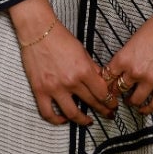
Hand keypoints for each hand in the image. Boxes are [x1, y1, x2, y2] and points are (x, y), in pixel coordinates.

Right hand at [9, 0, 117, 125]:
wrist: (38, 32)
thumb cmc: (60, 38)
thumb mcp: (82, 51)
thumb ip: (92, 68)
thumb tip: (101, 80)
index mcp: (83, 70)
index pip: (102, 92)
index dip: (110, 101)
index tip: (113, 104)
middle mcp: (70, 81)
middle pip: (91, 102)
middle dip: (103, 110)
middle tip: (108, 114)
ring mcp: (54, 88)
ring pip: (71, 113)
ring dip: (82, 120)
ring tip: (88, 121)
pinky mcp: (40, 91)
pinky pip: (48, 113)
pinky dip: (56, 120)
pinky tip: (63, 119)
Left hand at [106, 2, 152, 115]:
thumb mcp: (132, 41)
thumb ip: (125, 57)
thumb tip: (118, 70)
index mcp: (123, 58)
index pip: (107, 77)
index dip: (106, 82)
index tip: (107, 85)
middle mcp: (135, 71)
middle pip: (118, 90)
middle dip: (116, 93)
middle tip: (117, 93)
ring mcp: (150, 79)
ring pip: (135, 100)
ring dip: (130, 101)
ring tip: (130, 100)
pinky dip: (147, 109)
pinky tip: (143, 109)